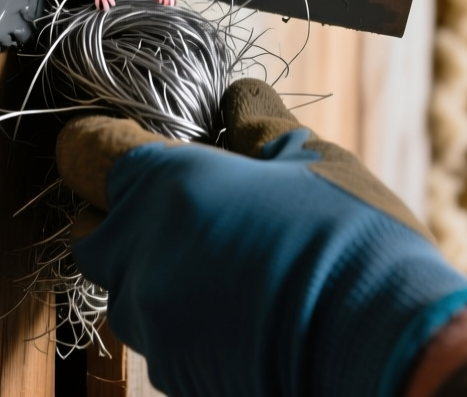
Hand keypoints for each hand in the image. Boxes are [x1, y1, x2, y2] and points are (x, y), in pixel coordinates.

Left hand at [56, 79, 466, 396]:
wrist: (383, 347)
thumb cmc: (350, 239)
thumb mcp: (310, 159)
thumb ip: (256, 122)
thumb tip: (237, 97)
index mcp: (162, 188)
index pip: (83, 151)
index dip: (100, 140)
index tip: (132, 138)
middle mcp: (139, 259)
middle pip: (92, 227)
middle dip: (125, 213)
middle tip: (189, 202)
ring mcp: (152, 327)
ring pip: (125, 287)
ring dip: (158, 268)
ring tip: (228, 258)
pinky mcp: (176, 377)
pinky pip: (161, 335)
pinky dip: (187, 316)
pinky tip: (243, 306)